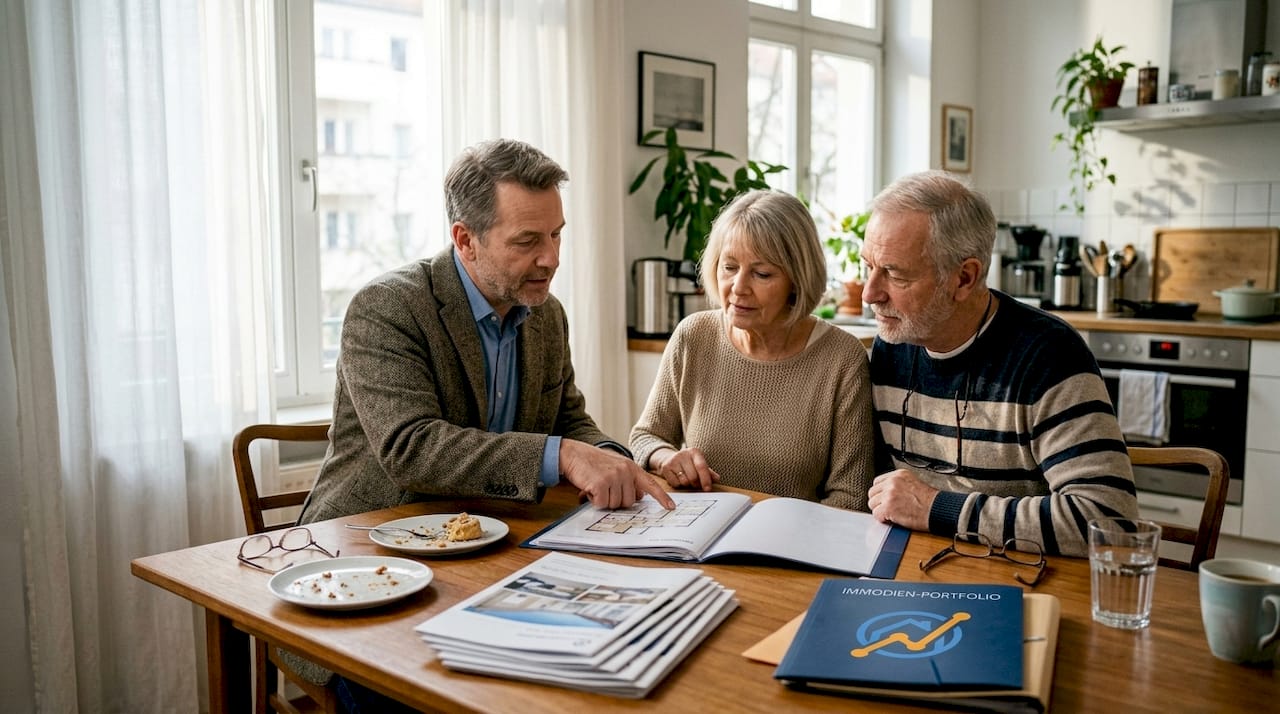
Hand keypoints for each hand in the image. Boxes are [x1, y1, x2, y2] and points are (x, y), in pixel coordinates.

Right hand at [559, 440, 675, 509]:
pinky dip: (594, 500)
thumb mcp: (615, 466)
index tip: (671, 507)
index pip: (651, 484)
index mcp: (631, 467)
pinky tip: (590, 487)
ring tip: (596, 485)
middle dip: (616, 500)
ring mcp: (614, 476)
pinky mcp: (601, 483)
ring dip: (604, 500)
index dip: (661, 497)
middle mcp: (625, 471)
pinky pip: (602, 504)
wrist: (573, 453)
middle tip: (605, 488)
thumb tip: (639, 497)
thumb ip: (629, 479)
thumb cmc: (593, 463)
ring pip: (615, 505)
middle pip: (629, 502)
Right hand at [649, 447, 719, 490]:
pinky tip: (679, 479)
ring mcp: (673, 461)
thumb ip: (708, 472)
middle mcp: (683, 454)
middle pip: (693, 477)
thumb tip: (717, 479)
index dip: (705, 479)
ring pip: (684, 481)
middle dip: (696, 484)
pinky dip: (679, 485)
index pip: (701, 467)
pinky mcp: (665, 468)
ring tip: (687, 480)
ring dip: (687, 485)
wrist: (669, 458)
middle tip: (696, 484)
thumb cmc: (688, 463)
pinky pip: (675, 484)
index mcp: (694, 452)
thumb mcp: (699, 464)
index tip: (708, 489)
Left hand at [867, 469, 938, 530]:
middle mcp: (892, 482)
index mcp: (898, 475)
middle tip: (888, 509)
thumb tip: (884, 493)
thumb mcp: (913, 484)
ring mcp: (889, 494)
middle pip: (872, 493)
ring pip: (872, 504)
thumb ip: (898, 485)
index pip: (877, 482)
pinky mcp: (889, 507)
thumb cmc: (930, 501)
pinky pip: (876, 514)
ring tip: (893, 514)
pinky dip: (883, 519)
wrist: (938, 510)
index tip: (885, 499)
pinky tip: (893, 519)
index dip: (880, 493)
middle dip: (878, 502)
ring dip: (880, 511)